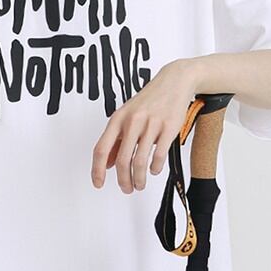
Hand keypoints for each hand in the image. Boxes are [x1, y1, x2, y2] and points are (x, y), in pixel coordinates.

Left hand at [91, 58, 197, 192]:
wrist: (174, 82)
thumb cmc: (148, 101)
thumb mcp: (126, 117)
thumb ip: (115, 140)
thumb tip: (106, 164)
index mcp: (117, 119)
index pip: (101, 149)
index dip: (97, 170)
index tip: (98, 183)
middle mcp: (132, 121)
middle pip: (121, 160)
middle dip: (123, 180)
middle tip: (126, 189)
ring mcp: (151, 124)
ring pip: (140, 161)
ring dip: (138, 178)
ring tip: (139, 184)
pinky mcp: (169, 127)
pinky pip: (158, 155)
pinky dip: (154, 168)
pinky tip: (153, 170)